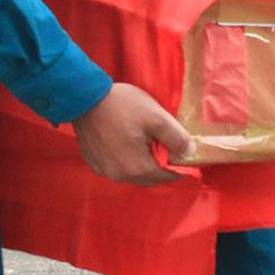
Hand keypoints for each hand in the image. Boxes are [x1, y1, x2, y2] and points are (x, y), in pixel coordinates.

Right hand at [74, 82, 192, 185]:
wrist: (84, 97)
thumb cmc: (122, 106)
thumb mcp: (156, 117)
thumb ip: (176, 137)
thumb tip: (190, 154)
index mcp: (138, 169)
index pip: (167, 176)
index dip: (177, 165)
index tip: (180, 151)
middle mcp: (120, 176)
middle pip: (149, 177)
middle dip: (159, 164)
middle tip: (162, 142)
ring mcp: (104, 170)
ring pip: (132, 173)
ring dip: (141, 162)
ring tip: (143, 140)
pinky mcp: (93, 162)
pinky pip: (116, 167)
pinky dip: (124, 159)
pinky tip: (123, 141)